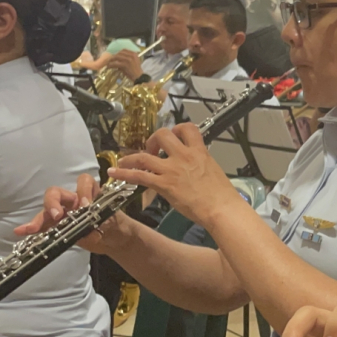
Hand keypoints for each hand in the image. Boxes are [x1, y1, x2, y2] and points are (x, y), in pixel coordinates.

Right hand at [13, 173, 131, 254]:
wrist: (115, 238)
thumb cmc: (115, 223)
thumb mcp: (112, 222)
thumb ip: (101, 224)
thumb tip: (91, 233)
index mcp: (88, 194)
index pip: (84, 182)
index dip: (83, 191)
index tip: (86, 206)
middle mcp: (73, 200)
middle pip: (56, 193)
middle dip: (53, 202)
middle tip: (58, 215)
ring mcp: (64, 213)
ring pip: (47, 210)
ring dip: (39, 219)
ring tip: (32, 228)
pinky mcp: (58, 226)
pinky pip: (43, 226)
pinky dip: (32, 228)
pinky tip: (21, 232)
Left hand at [107, 50, 144, 80]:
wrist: (139, 77)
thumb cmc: (136, 70)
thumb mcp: (133, 62)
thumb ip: (127, 58)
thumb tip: (118, 58)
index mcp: (134, 54)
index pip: (124, 50)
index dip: (118, 52)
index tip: (115, 55)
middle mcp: (131, 55)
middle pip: (119, 53)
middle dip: (114, 56)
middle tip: (110, 59)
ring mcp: (128, 59)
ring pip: (117, 57)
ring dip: (111, 60)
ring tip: (108, 63)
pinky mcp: (125, 64)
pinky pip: (116, 63)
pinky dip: (111, 65)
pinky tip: (109, 66)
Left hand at [108, 124, 243, 227]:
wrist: (220, 208)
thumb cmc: (222, 194)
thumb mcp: (213, 170)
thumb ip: (200, 163)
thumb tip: (192, 166)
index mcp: (199, 151)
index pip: (187, 128)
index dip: (177, 129)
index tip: (174, 136)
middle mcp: (184, 156)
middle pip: (163, 135)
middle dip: (154, 139)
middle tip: (153, 149)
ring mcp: (171, 169)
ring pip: (145, 155)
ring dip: (132, 157)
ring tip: (125, 161)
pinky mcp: (163, 184)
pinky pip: (138, 175)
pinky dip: (123, 173)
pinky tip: (114, 172)